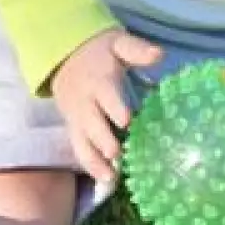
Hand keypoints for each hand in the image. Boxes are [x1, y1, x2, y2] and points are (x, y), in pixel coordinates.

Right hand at [49, 28, 162, 181]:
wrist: (65, 55)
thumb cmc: (101, 52)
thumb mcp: (118, 43)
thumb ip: (137, 50)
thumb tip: (160, 54)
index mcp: (99, 81)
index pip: (106, 94)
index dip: (115, 107)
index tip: (127, 120)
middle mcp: (85, 102)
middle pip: (91, 123)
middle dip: (102, 139)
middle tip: (116, 154)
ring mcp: (77, 118)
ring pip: (81, 141)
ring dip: (94, 160)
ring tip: (110, 178)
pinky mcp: (73, 129)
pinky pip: (78, 149)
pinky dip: (90, 166)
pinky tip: (105, 181)